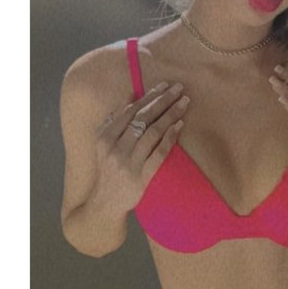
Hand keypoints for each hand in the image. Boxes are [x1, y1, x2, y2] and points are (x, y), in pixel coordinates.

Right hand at [91, 81, 189, 211]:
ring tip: (184, 102)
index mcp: (105, 137)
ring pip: (152, 133)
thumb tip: (129, 98)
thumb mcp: (103, 145)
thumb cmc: (108, 171)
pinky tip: (179, 125)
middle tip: (178, 88)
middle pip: (143, 119)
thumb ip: (113, 122)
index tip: (163, 86)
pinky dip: (170, 137)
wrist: (104, 203)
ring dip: (170, 115)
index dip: (148, 97)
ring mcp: (128, 163)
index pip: (130, 112)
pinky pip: (158, 153)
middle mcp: (115, 148)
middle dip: (162, 101)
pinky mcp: (140, 177)